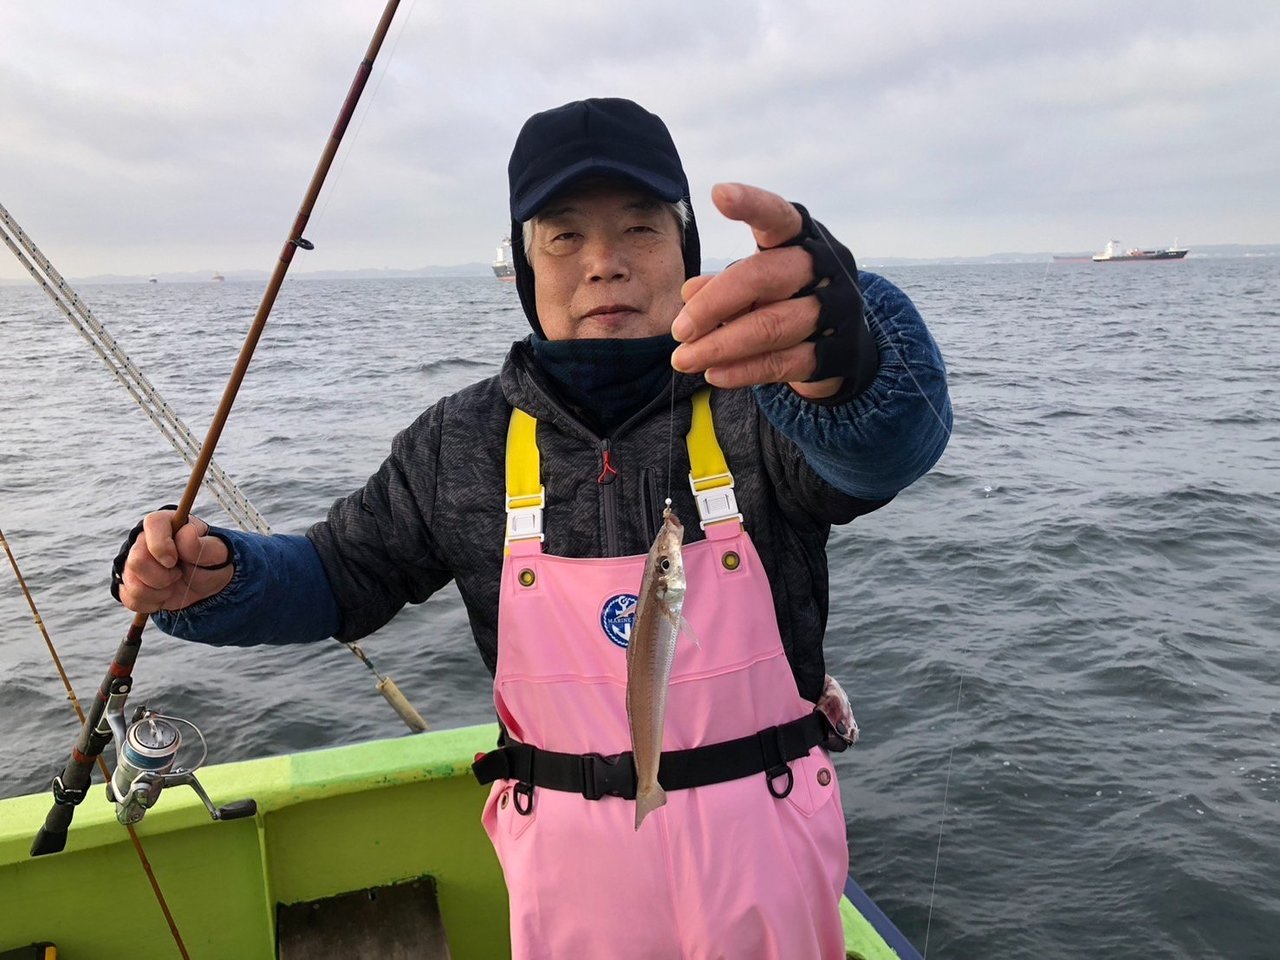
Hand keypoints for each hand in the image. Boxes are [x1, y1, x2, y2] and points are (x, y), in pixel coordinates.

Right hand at [115, 510, 233, 613]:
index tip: (174, 561)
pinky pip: (130, 599)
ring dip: (159, 591)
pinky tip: (164, 595)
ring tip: (173, 584)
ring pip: (132, 582)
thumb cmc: (210, 562)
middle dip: (163, 576)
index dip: (161, 545)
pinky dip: (152, 603)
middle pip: (137, 560)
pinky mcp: (128, 583)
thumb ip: (204, 545)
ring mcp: (132, 562)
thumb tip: (186, 532)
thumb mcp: (217, 554)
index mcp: (167, 523)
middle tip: (179, 574)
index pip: (153, 523)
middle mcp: (143, 540)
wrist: (205, 586)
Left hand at [670, 183, 843, 399]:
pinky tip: (713, 374)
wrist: (844, 343)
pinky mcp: (837, 354)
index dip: (751, 204)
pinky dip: (743, 370)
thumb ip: (724, 284)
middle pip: (765, 277)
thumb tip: (688, 294)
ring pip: (772, 327)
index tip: (718, 194)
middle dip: (713, 305)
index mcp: (804, 239)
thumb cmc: (787, 299)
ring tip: (683, 359)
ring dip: (720, 346)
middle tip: (678, 330)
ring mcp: (837, 311)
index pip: (778, 216)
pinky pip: (783, 363)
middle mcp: (827, 268)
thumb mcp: (758, 284)